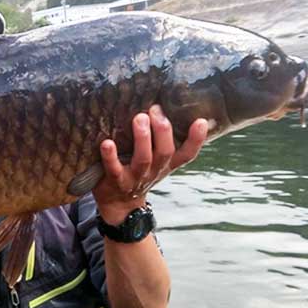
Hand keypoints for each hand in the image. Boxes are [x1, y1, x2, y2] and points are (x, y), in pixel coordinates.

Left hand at [93, 105, 207, 224]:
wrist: (118, 204)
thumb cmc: (137, 171)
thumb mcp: (153, 158)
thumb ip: (158, 138)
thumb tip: (160, 103)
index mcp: (166, 164)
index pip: (187, 154)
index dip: (196, 139)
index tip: (201, 121)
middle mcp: (154, 171)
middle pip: (165, 152)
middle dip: (162, 130)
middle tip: (155, 109)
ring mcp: (136, 178)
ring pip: (143, 159)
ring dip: (142, 139)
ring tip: (139, 118)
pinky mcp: (115, 182)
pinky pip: (114, 169)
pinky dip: (110, 156)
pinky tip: (107, 143)